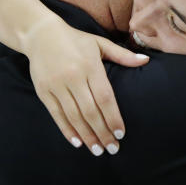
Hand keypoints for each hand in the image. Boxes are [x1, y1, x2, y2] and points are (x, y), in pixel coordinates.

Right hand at [26, 18, 148, 154]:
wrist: (40, 34)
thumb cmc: (75, 40)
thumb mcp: (99, 43)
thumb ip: (122, 55)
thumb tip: (146, 61)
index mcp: (90, 66)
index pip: (105, 98)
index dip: (113, 118)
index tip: (121, 134)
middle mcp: (73, 77)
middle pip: (90, 111)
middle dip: (102, 133)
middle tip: (112, 149)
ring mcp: (57, 85)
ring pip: (74, 116)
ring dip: (87, 136)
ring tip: (97, 150)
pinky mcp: (43, 91)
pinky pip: (57, 115)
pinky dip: (67, 130)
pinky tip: (77, 142)